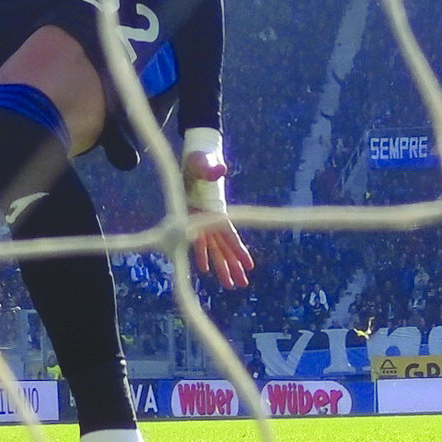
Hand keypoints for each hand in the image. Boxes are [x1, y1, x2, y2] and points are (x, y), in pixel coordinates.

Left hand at [181, 128, 251, 288]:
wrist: (194, 156)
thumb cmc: (200, 158)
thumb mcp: (202, 162)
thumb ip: (210, 168)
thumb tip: (220, 168)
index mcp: (216, 208)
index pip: (229, 232)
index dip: (238, 249)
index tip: (249, 265)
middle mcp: (212, 217)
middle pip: (224, 246)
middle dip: (233, 266)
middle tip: (242, 285)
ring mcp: (203, 219)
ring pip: (214, 248)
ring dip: (221, 266)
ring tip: (229, 285)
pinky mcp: (192, 218)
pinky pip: (199, 241)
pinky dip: (202, 254)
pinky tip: (204, 269)